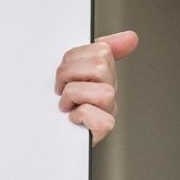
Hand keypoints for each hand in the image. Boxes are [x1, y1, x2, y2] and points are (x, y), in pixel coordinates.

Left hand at [55, 29, 136, 143]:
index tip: (66, 74)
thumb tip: (131, 38)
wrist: (48, 141)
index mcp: (105, 74)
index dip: (75, 58)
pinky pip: (99, 117)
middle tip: (62, 89)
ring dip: (73, 96)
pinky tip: (73, 119)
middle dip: (69, 75)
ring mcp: (108, 111)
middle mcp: (110, 92)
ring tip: (66, 104)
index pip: (101, 50)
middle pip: (100, 66)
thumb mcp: (73, 73)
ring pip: (102, 91)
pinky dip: (81, 116)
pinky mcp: (103, 130)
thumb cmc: (59, 108)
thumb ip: (96, 52)